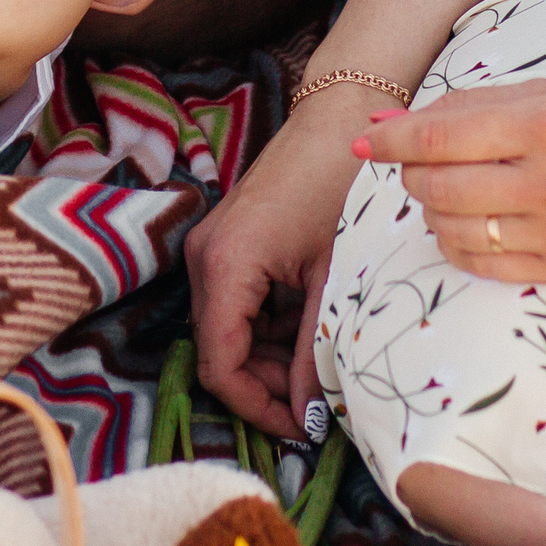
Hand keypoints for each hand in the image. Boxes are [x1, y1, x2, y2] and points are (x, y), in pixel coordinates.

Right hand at [186, 83, 379, 437]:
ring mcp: (211, 247)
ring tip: (320, 367)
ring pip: (228, 329)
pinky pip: (237, 302)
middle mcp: (204, 257)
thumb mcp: (334, 278)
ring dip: (268, 358)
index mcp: (225, 265)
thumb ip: (313, 351)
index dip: (256, 407)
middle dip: (264, 386)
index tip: (301, 427)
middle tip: (317, 404)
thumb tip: (308, 415)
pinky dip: (268, 326)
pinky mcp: (226, 240)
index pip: (219, 364)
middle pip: (219, 350)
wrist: (338, 118)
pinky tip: (309, 327)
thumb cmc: (341, 187)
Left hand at [362, 80, 545, 284]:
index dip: (392, 139)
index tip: (367, 138)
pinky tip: (470, 219)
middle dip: (413, 172)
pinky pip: (482, 264)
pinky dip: (458, 242)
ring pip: (453, 229)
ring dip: (433, 208)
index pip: (441, 137)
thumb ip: (472, 106)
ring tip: (450, 187)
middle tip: (421, 158)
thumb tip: (389, 119)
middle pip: (439, 187)